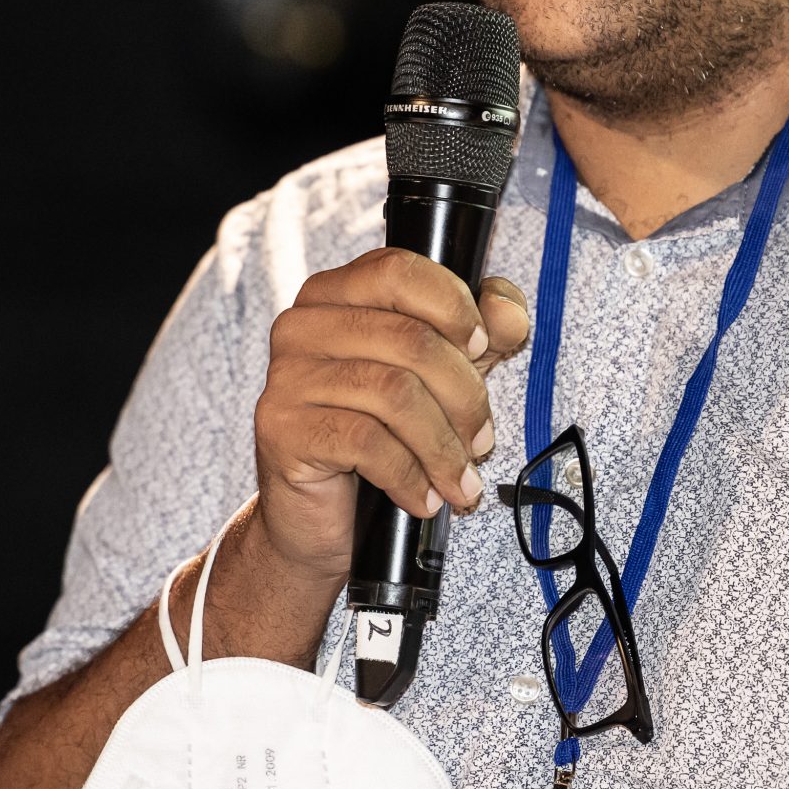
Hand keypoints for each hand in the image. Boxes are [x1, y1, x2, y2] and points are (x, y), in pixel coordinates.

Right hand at [253, 249, 531, 580]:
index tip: (482, 346)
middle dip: (463, 397)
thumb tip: (507, 311)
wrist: (319, 517)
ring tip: (459, 480)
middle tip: (482, 441)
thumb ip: (477, 335)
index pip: (397, 271)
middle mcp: (302, 325)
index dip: (452, 306)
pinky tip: (422, 496)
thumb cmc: (378, 438)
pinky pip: (367, 442)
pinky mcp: (281, 428)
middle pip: (408, 339)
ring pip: (394, 393)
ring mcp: (286, 376)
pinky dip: (410, 475)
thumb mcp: (438, 378)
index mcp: (335, 295)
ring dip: (443, 446)